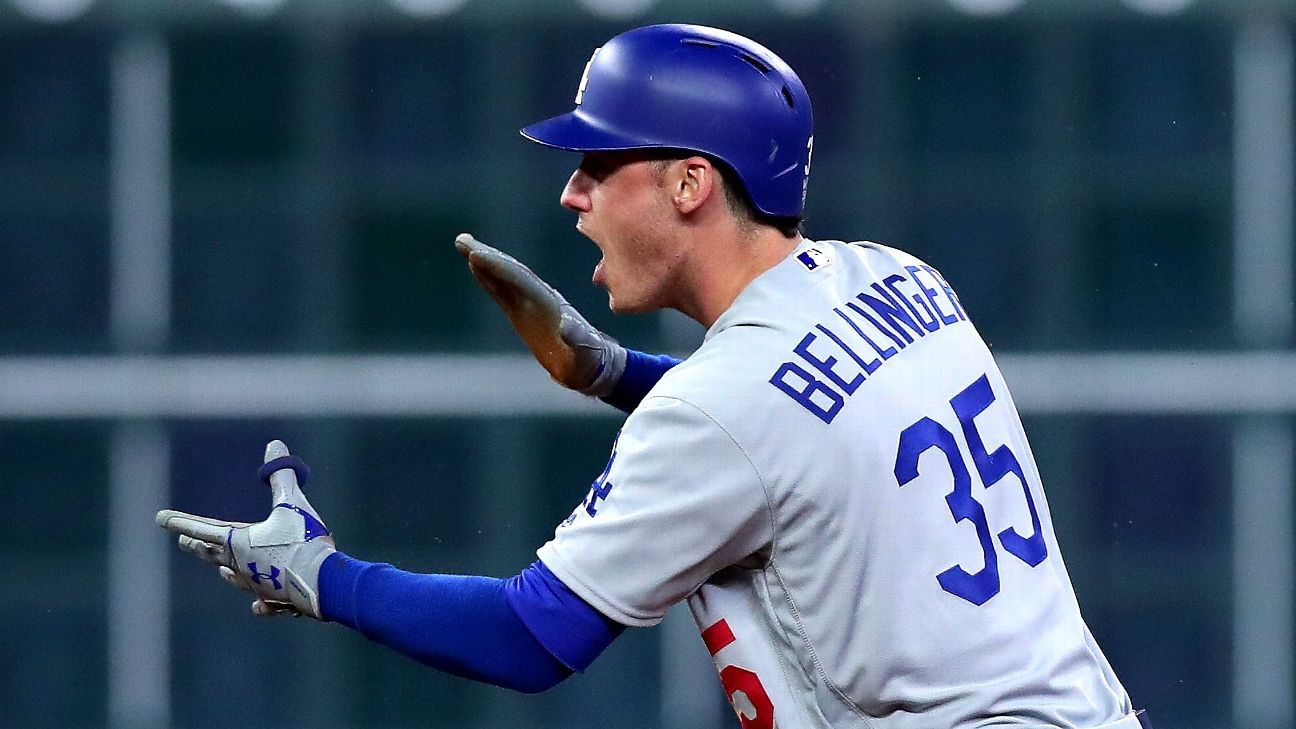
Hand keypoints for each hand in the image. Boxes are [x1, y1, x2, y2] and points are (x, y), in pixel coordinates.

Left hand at [156, 440, 336, 618]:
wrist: (323, 582)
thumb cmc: (303, 540)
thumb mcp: (292, 504)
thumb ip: (282, 476)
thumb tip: (274, 445)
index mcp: (239, 542)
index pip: (202, 529)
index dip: (180, 521)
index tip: (159, 518)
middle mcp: (241, 565)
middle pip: (213, 553)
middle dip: (198, 546)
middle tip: (184, 541)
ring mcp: (257, 585)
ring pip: (234, 576)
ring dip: (224, 569)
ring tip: (219, 569)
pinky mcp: (277, 600)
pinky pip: (264, 602)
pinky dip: (259, 602)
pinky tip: (256, 605)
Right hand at [456, 233, 625, 396]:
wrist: (592, 363)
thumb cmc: (588, 359)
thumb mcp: (584, 351)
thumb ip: (576, 338)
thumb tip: (564, 326)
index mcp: (549, 304)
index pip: (520, 280)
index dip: (499, 268)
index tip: (477, 255)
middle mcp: (539, 297)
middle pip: (509, 271)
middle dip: (486, 257)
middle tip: (462, 240)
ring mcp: (530, 303)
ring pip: (504, 277)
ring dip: (484, 261)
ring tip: (463, 244)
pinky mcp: (524, 312)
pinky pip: (502, 291)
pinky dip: (489, 278)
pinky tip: (477, 269)